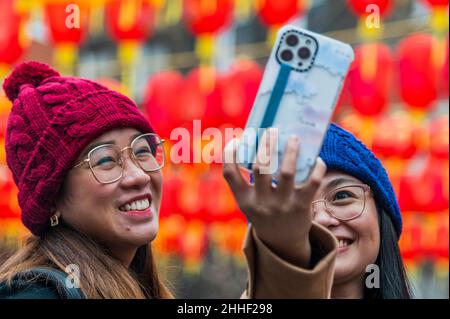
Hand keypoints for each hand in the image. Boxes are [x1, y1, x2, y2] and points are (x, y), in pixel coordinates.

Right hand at [222, 129, 326, 267]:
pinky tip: (316, 160)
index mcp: (244, 199)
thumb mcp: (249, 200)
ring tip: (294, 138)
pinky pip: (311, 184)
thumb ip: (248, 179)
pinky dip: (316, 169)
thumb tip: (257, 145)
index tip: (238, 139)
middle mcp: (261, 202)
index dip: (230, 154)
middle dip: (266, 146)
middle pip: (261, 168)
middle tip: (272, 130)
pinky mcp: (301, 206)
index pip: (230, 174)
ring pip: (287, 173)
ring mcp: (282, 205)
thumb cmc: (264, 211)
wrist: (282, 242)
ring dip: (290, 152)